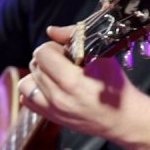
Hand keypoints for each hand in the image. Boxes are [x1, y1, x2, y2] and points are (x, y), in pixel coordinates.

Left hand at [18, 25, 132, 137]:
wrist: (123, 118)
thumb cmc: (116, 87)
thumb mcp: (103, 57)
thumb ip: (76, 39)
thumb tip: (52, 30)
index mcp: (72, 81)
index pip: (42, 53)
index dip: (54, 47)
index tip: (67, 52)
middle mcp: (58, 97)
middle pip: (35, 65)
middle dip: (49, 59)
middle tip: (66, 63)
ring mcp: (53, 110)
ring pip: (26, 82)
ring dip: (39, 75)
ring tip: (56, 76)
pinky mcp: (51, 118)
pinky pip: (26, 100)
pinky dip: (35, 91)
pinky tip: (51, 88)